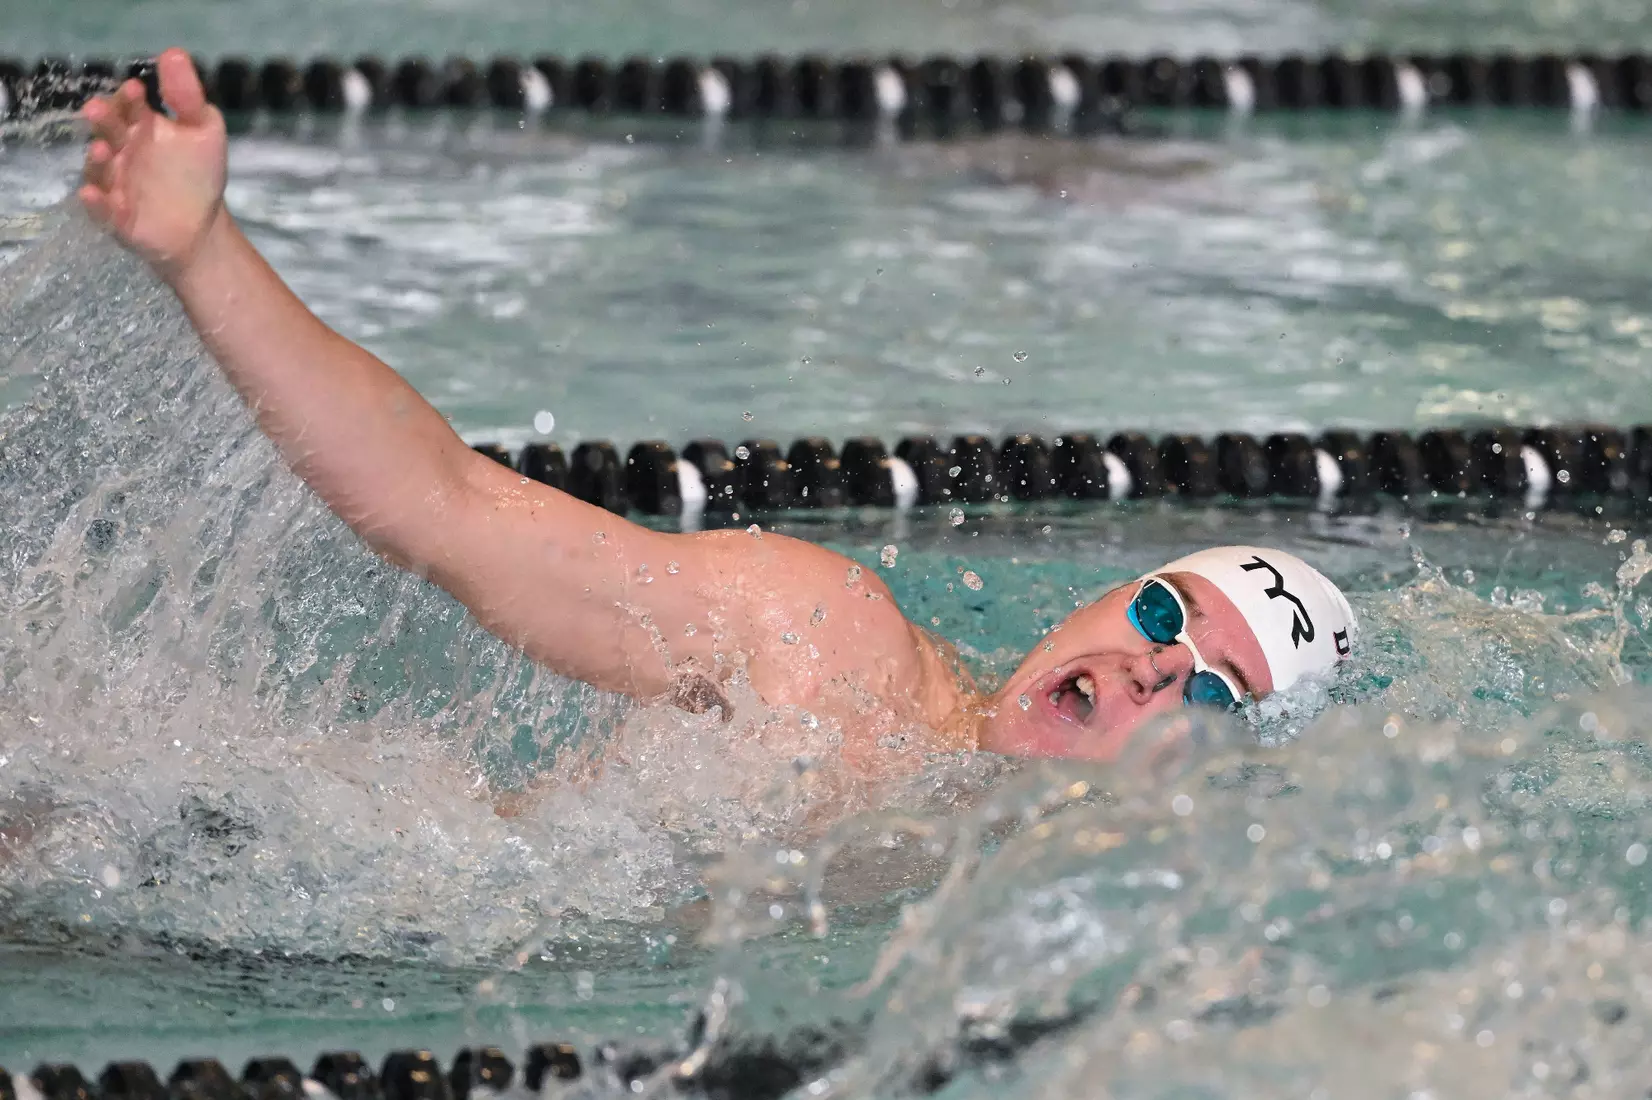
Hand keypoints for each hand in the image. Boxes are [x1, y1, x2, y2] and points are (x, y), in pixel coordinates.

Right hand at [79, 48, 228, 282]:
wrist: (202, 227)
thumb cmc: (199, 174)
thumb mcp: (204, 131)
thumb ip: (188, 97)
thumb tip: (173, 53)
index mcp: (140, 128)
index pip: (129, 107)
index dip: (130, 99)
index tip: (136, 89)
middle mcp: (121, 152)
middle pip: (108, 132)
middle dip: (104, 121)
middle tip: (98, 110)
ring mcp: (115, 184)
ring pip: (100, 169)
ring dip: (98, 159)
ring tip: (102, 149)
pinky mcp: (116, 217)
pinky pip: (101, 210)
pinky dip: (96, 203)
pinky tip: (92, 193)